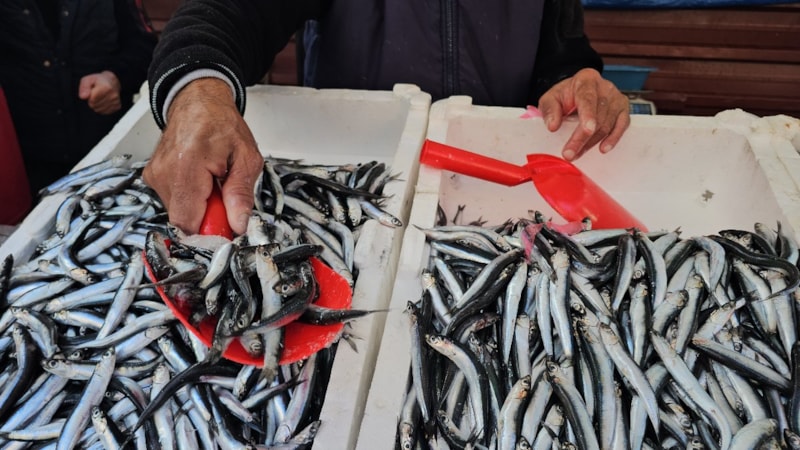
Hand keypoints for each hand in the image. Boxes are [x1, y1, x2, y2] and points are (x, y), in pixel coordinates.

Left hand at [78, 71, 122, 114]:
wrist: (112, 82)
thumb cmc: (98, 81)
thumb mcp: (88, 80)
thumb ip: (84, 87)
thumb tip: (83, 97)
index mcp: (106, 87)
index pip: (92, 99)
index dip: (88, 96)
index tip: (92, 91)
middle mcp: (113, 95)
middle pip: (94, 105)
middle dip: (92, 101)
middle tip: (95, 95)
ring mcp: (116, 102)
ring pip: (99, 110)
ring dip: (96, 105)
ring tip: (99, 97)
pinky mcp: (117, 106)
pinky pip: (104, 112)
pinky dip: (101, 108)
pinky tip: (103, 101)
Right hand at [142, 78, 263, 234]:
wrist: (197, 101)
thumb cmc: (221, 124)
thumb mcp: (246, 157)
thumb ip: (241, 193)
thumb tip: (238, 224)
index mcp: (187, 165)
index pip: (188, 221)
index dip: (209, 230)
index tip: (227, 224)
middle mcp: (164, 172)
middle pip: (184, 220)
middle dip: (208, 218)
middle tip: (224, 196)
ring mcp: (155, 175)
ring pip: (179, 213)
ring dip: (200, 207)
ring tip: (213, 184)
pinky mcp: (153, 177)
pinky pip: (174, 202)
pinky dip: (191, 198)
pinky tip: (201, 181)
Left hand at [538, 68, 629, 160]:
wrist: (578, 93)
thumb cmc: (566, 95)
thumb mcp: (550, 98)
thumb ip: (549, 110)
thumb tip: (553, 126)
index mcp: (586, 80)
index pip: (588, 99)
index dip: (588, 116)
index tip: (587, 130)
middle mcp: (605, 87)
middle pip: (598, 116)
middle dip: (583, 138)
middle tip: (570, 153)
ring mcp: (616, 98)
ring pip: (607, 125)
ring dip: (592, 143)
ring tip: (577, 153)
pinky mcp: (623, 110)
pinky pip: (622, 126)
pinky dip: (613, 139)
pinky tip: (603, 148)